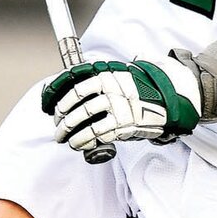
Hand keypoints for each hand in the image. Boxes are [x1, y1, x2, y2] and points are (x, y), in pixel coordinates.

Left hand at [42, 57, 199, 153]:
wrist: (168, 99)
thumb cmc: (139, 89)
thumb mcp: (118, 75)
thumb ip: (97, 80)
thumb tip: (69, 91)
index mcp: (105, 72)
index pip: (72, 82)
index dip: (56, 96)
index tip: (49, 106)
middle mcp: (109, 86)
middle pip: (74, 101)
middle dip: (61, 117)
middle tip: (57, 126)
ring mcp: (116, 104)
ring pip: (81, 118)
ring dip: (68, 132)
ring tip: (64, 139)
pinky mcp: (122, 123)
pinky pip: (95, 133)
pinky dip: (83, 141)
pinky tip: (78, 145)